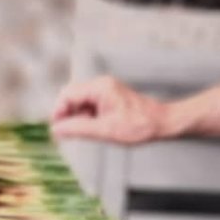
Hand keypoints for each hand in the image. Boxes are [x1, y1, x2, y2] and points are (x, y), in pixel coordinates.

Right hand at [51, 76, 167, 143]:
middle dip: (67, 115)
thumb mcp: (105, 130)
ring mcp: (106, 91)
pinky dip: (88, 118)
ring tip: (87, 133)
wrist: (162, 123)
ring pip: (80, 102)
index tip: (57, 130)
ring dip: (78, 118)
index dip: (59, 112)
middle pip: (72, 96)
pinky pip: (91, 106)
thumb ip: (79, 129)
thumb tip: (57, 130)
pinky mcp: (110, 99)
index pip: (68, 94)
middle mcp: (101, 85)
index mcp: (99, 87)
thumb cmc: (139, 126)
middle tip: (68, 134)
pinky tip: (95, 129)